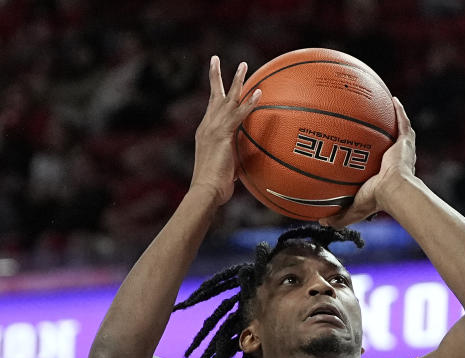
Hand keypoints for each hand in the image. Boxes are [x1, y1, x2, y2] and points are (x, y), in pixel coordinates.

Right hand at [190, 57, 260, 204]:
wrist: (205, 192)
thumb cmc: (214, 188)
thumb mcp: (224, 169)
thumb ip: (232, 161)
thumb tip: (240, 166)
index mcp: (205, 133)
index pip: (211, 109)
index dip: (215, 95)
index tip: (217, 84)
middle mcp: (207, 127)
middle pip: (214, 96)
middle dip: (215, 76)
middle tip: (215, 59)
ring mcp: (214, 129)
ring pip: (227, 99)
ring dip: (237, 81)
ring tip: (244, 65)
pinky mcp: (223, 135)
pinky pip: (239, 115)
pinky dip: (249, 103)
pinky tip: (258, 92)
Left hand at [335, 98, 415, 225]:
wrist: (394, 190)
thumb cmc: (376, 200)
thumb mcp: (353, 210)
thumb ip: (338, 216)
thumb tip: (320, 221)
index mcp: (383, 177)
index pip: (375, 166)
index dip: (368, 160)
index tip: (360, 154)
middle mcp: (393, 163)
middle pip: (386, 147)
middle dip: (382, 139)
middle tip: (372, 131)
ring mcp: (401, 152)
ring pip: (397, 133)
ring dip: (392, 122)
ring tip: (385, 108)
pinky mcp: (406, 142)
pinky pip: (403, 123)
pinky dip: (399, 111)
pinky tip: (392, 99)